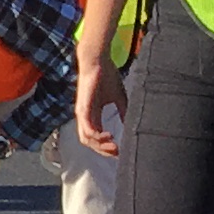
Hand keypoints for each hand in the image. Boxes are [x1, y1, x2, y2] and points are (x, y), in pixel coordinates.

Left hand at [74, 41, 124, 159]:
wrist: (98, 61)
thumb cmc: (107, 76)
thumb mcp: (119, 97)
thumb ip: (123, 111)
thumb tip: (131, 124)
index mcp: (93, 116)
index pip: (96, 138)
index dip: (106, 147)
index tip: (120, 151)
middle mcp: (85, 117)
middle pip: (90, 143)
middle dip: (103, 151)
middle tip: (118, 152)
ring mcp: (82, 113)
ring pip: (86, 139)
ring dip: (100, 146)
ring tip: (114, 146)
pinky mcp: (82, 108)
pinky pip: (86, 128)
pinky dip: (96, 136)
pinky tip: (109, 136)